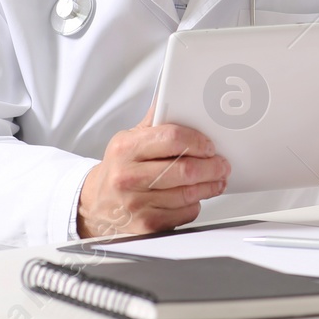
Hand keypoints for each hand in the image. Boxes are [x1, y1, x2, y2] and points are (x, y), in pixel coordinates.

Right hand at [77, 100, 229, 238]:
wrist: (96, 203)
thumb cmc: (118, 168)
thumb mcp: (129, 139)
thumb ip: (155, 120)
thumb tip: (173, 92)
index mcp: (126, 149)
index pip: (171, 138)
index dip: (198, 141)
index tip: (210, 146)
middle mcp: (127, 176)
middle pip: (184, 170)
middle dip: (212, 167)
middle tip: (222, 164)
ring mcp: (135, 203)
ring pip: (187, 194)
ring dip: (209, 187)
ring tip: (216, 180)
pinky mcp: (145, 226)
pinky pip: (183, 214)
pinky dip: (194, 205)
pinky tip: (194, 197)